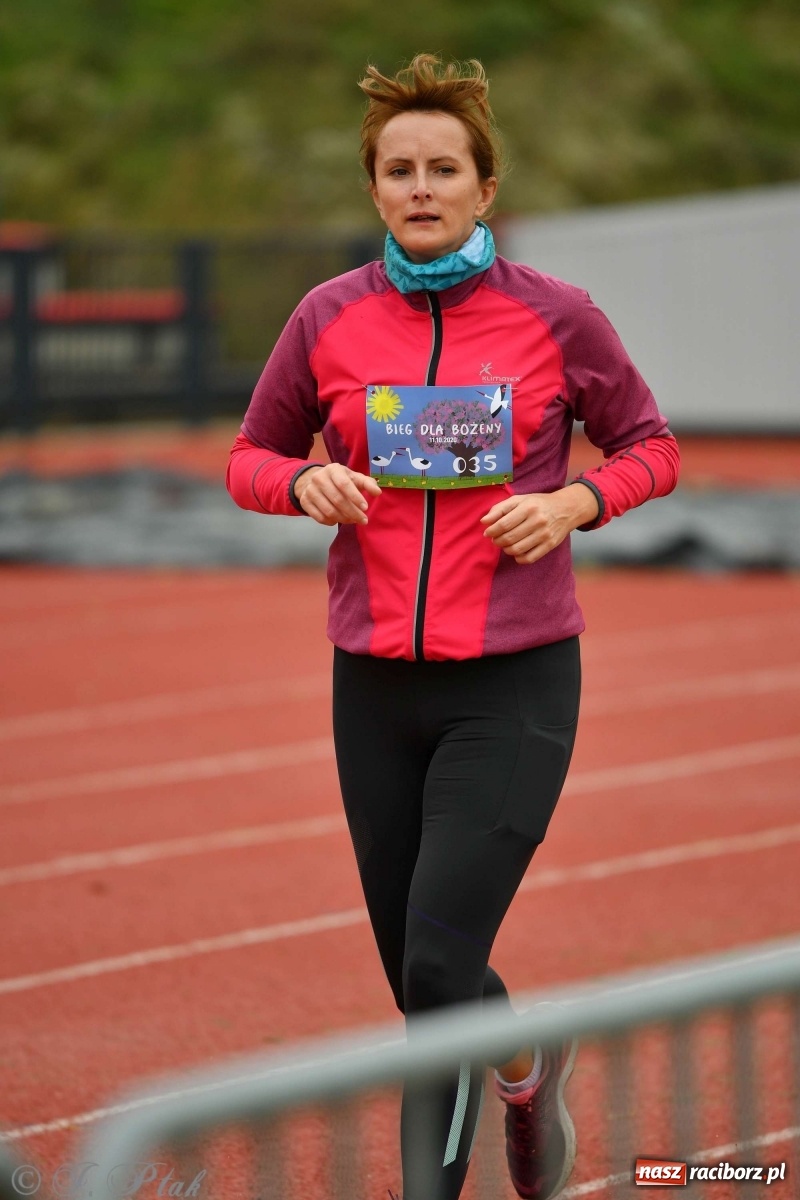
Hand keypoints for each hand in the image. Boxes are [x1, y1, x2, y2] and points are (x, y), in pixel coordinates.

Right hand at [294, 464, 381, 526]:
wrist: (316, 480)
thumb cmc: (340, 480)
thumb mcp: (354, 478)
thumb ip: (367, 483)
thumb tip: (377, 492)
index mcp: (333, 469)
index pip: (344, 484)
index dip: (355, 497)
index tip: (365, 508)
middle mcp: (319, 478)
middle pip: (337, 500)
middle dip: (353, 512)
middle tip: (363, 520)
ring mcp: (310, 490)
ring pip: (329, 511)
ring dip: (344, 519)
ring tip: (353, 520)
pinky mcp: (305, 502)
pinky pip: (320, 517)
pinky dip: (331, 522)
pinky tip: (339, 520)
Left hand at [480, 484, 598, 563]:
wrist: (566, 509)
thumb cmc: (538, 503)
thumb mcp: (519, 500)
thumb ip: (500, 509)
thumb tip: (484, 521)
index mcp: (528, 508)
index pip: (503, 524)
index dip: (491, 531)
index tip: (488, 533)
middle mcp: (537, 521)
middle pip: (509, 538)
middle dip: (497, 541)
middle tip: (495, 539)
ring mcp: (545, 535)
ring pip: (517, 550)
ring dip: (506, 549)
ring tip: (505, 544)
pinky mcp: (550, 545)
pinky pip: (529, 558)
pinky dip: (518, 558)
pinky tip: (516, 551)